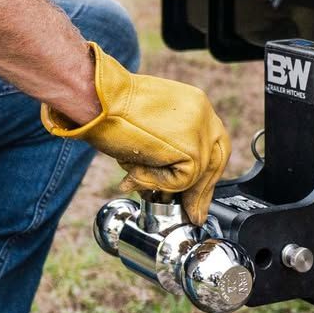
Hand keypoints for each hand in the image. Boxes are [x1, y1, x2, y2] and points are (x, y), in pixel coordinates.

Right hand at [41, 43, 230, 223]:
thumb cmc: (110, 108)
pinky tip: (136, 167)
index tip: (197, 195)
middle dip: (202, 192)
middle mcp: (203, 113)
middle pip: (216, 161)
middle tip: (193, 213)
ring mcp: (200, 130)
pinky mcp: (192, 147)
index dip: (206, 173)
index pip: (213, 144)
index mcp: (195, 104)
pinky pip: (182, 181)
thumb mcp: (150, 124)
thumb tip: (173, 180)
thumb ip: (169, 145)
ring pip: (197, 175)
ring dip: (164, 183)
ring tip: (136, 176)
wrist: (97, 99)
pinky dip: (157, 181)